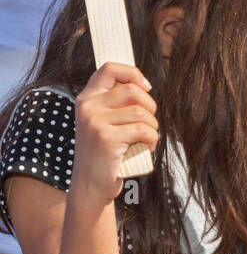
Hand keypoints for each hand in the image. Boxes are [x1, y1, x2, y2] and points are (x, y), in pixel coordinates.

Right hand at [71, 63, 157, 207]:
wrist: (90, 185)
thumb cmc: (105, 154)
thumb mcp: (104, 123)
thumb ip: (116, 104)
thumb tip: (142, 84)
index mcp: (87, 98)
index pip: (109, 68)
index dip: (132, 73)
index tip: (146, 87)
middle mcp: (88, 107)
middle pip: (132, 91)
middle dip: (150, 107)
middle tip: (149, 124)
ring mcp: (95, 122)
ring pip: (140, 112)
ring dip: (152, 127)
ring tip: (148, 139)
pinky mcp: (107, 139)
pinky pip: (143, 130)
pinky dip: (152, 140)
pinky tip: (148, 148)